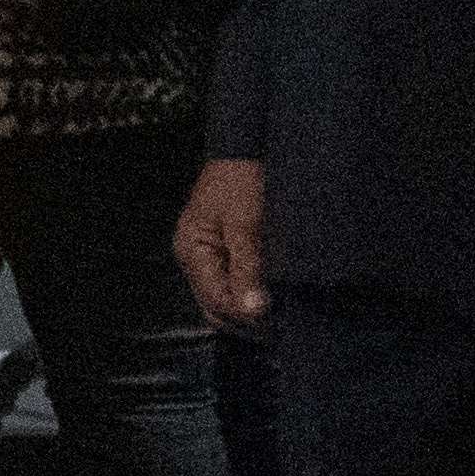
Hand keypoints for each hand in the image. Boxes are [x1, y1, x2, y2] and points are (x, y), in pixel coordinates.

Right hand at [176, 154, 270, 328]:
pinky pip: (233, 286)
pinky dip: (251, 298)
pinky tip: (272, 302)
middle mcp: (195, 257)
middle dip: (246, 321)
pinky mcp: (225, 251)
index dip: (246, 316)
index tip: (277, 324)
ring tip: (281, 319)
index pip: (215, 299)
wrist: (249, 145)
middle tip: (282, 330)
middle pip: (215, 306)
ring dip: (250, 312)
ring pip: (223, 300)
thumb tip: (253, 311)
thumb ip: (247, 268)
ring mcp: (208, 255)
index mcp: (192, 249)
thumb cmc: (244, 179)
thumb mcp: (247, 224)